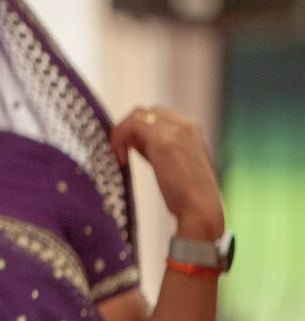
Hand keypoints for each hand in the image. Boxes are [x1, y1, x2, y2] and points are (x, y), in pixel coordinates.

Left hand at [111, 106, 224, 240]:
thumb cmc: (186, 193)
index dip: (139, 131)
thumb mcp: (172, 162)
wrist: (201, 209)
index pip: (156, 115)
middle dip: (130, 130)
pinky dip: (119, 138)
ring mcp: (176, 130)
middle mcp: (186, 124)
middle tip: (125, 154)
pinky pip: (131, 125)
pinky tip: (122, 160)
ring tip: (121, 157)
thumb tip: (133, 140)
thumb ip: (156, 147)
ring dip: (122, 133)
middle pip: (145, 111)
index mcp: (191, 128)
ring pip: (136, 115)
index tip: (132, 152)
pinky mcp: (164, 140)